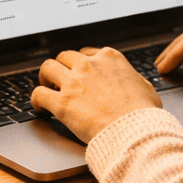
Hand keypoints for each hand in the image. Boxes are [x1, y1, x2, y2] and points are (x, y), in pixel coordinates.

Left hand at [31, 47, 161, 144]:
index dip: (80, 63)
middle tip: (60, 79)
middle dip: (61, 67)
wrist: (135, 130)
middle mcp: (89, 65)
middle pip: (64, 57)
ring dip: (45, 78)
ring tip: (46, 87)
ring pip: (47, 68)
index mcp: (109, 58)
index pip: (86, 52)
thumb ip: (134, 79)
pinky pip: (39, 94)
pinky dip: (36, 99)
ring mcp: (74, 83)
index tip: (78, 71)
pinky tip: (39, 107)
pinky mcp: (62, 103)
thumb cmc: (144, 113)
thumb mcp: (146, 87)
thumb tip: (133, 82)